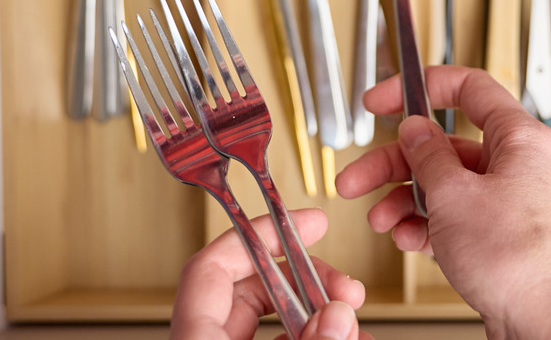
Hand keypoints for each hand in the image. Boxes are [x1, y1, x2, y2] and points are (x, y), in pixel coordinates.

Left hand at [170, 208, 371, 339]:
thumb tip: (336, 315)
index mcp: (195, 339)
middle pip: (253, 288)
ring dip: (322, 315)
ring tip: (354, 323)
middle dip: (307, 280)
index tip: (307, 223)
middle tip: (345, 286)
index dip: (260, 234)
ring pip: (275, 320)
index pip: (213, 265)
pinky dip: (316, 339)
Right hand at [336, 66, 550, 338]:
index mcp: (516, 139)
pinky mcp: (492, 234)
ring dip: (401, 199)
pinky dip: (421, 225)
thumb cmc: (520, 260)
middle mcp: (512, 166)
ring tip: (378, 217)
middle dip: (392, 162)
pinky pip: (447, 217)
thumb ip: (428, 156)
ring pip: (439, 184)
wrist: (542, 321)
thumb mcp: (454, 195)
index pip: (468, 88)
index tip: (384, 99)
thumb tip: (415, 130)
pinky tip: (406, 237)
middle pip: (440, 146)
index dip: (420, 86)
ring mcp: (502, 201)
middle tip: (357, 175)